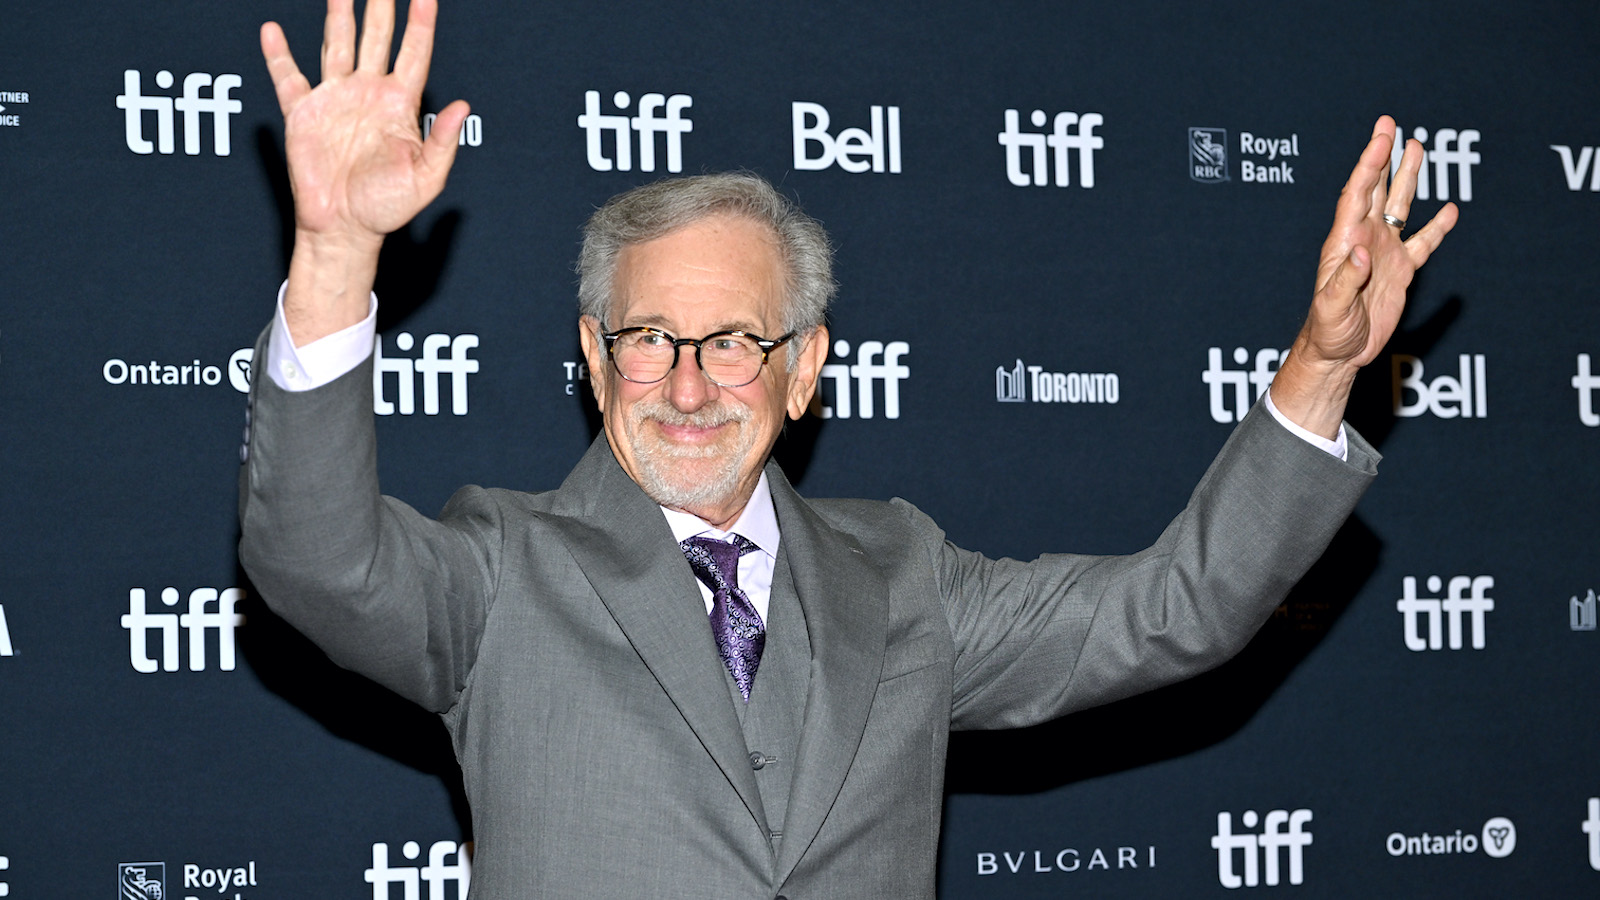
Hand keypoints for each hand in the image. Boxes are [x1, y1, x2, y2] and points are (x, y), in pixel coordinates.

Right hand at [263, 0, 467, 243]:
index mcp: (400, 106)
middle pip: (376, 38)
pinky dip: (278, 55)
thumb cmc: (387, 208)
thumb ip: (443, 142)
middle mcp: (368, 95)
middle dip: (381, 6)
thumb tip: (462, 106)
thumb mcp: (426, 179)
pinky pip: (289, 78)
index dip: (420, 23)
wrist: (345, 229)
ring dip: (339, 15)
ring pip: (337, 45)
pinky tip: (273, 30)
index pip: (414, 54)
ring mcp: (335, 100)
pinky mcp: (303, 115)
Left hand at [1272, 116, 1458, 436]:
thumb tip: (1363, 250)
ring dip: (1407, 178)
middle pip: (1376, 189)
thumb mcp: (1332, 307)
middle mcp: (1364, 239)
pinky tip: (1449, 210)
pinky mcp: (1400, 271)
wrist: (1337, 353)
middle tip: (1391, 123)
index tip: (1381, 136)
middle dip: (1383, 157)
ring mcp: (1384, 252)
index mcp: (1344, 242)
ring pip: (1398, 207)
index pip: (1357, 193)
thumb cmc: (1326, 331)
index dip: (1368, 164)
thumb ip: (1347, 279)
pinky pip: (1423, 243)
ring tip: (1416, 147)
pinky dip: (1436, 227)